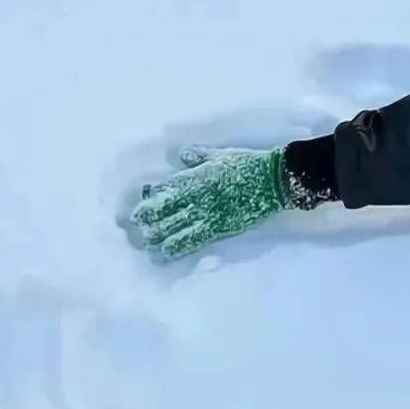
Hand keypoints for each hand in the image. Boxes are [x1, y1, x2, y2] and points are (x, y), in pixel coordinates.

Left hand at [131, 146, 291, 259]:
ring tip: (146, 242)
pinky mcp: (218, 229)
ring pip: (173, 229)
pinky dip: (175, 248)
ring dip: (156, 236)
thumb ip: (198, 157)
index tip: (138, 206)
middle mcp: (197, 196)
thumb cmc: (248, 164)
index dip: (148, 199)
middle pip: (163, 212)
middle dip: (146, 220)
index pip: (163, 190)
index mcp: (196, 176)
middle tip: (136, 227)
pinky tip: (164, 254)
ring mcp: (207, 214)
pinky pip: (192, 241)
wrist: (273, 181)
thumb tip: (181, 154)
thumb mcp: (221, 155)